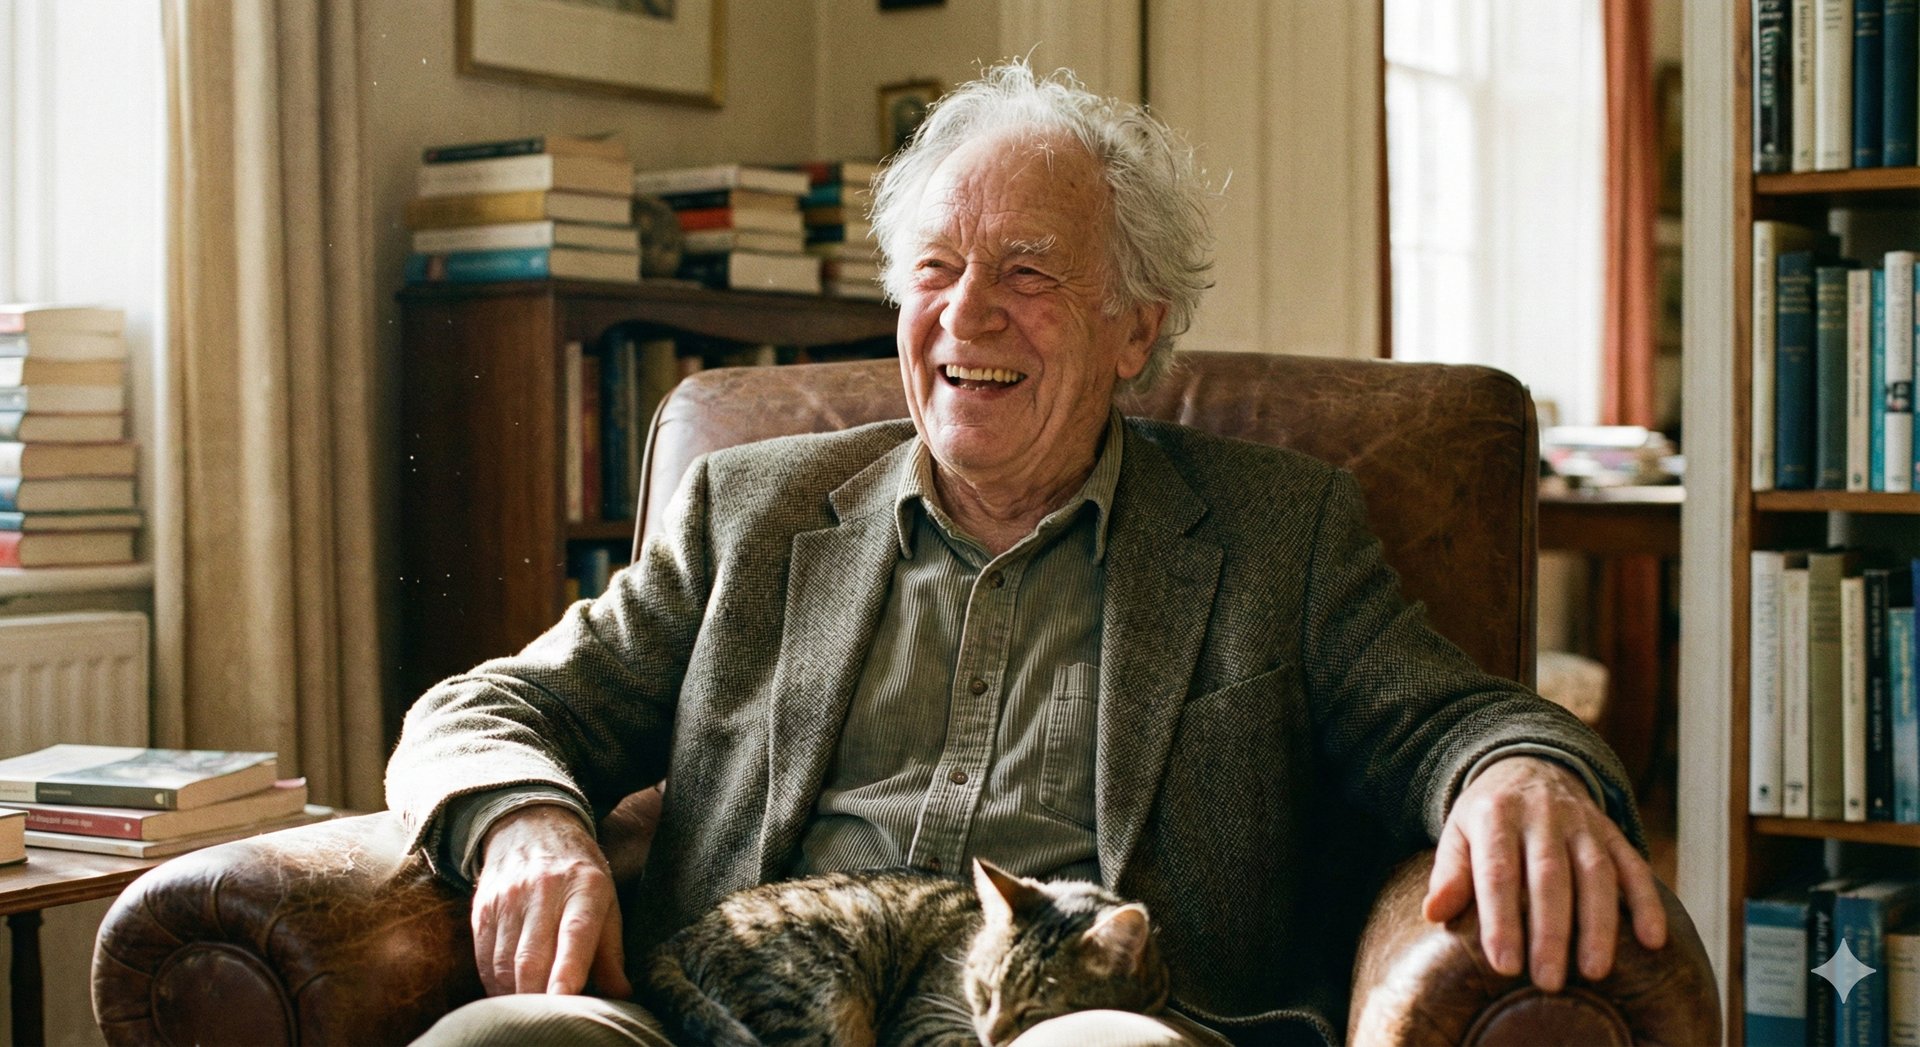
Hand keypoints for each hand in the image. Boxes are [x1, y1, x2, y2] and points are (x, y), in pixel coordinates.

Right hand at [471, 803, 631, 997]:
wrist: (531, 826)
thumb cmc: (578, 874)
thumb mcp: (607, 900)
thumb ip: (612, 951)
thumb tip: (621, 995)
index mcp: (584, 887)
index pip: (574, 934)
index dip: (567, 972)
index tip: (563, 1002)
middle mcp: (543, 890)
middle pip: (533, 957)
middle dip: (537, 997)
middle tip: (549, 1020)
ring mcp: (508, 899)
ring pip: (504, 963)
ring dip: (515, 995)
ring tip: (531, 1011)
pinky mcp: (482, 909)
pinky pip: (484, 958)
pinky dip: (495, 984)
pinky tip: (510, 993)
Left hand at [1420, 756, 1666, 990]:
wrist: (1529, 765)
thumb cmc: (1488, 815)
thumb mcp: (1458, 831)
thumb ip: (1449, 872)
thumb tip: (1434, 913)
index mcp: (1495, 815)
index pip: (1498, 872)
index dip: (1501, 919)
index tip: (1504, 964)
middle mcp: (1542, 815)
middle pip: (1549, 876)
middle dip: (1550, 931)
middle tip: (1548, 981)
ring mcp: (1582, 822)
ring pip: (1595, 874)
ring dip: (1598, 924)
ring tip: (1594, 971)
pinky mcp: (1612, 832)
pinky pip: (1634, 866)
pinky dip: (1646, 902)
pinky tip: (1652, 940)